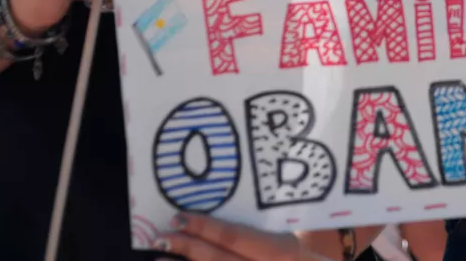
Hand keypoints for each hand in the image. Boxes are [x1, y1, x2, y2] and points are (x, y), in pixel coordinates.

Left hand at [154, 213, 331, 259]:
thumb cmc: (303, 254)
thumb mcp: (292, 237)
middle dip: (189, 249)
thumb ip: (264, 229)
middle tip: (163, 237)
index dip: (206, 228)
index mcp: (284, 252)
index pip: (237, 238)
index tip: (181, 217)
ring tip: (162, 259)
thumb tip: (221, 210)